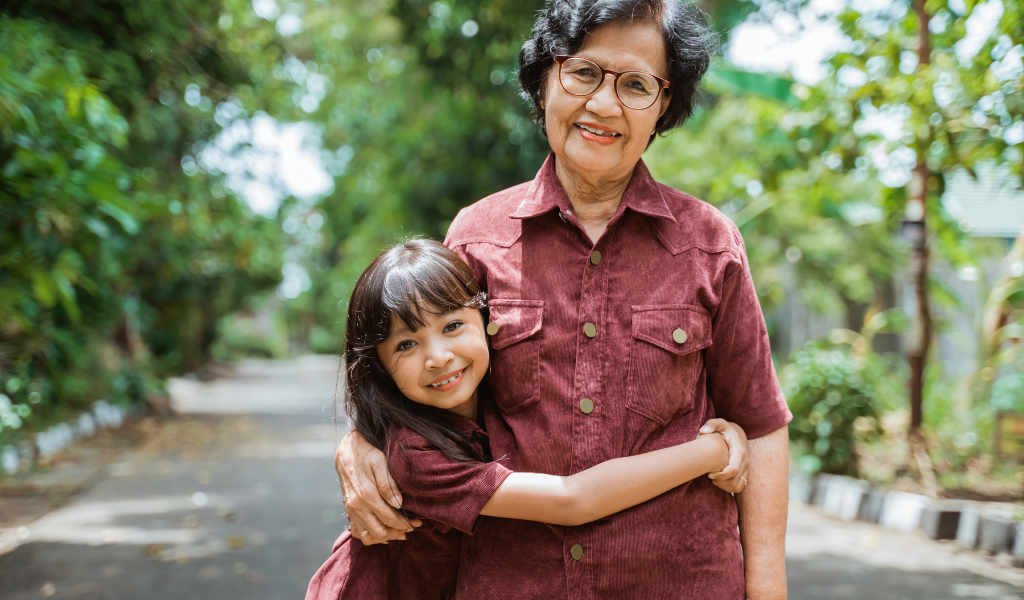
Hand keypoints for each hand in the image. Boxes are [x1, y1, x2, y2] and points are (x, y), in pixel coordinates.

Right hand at [335, 430, 420, 544]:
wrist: (346, 451)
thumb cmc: (366, 454)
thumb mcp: (380, 462)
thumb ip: (388, 484)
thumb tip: (398, 504)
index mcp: (367, 495)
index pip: (390, 519)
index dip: (406, 523)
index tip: (418, 522)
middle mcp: (357, 506)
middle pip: (380, 531)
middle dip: (398, 532)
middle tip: (411, 527)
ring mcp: (351, 510)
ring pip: (368, 536)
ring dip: (384, 537)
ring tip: (399, 532)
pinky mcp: (348, 510)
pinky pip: (357, 532)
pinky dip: (370, 536)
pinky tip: (382, 531)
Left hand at [699, 419, 748, 493]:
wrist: (737, 434)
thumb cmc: (725, 430)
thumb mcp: (719, 424)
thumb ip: (711, 424)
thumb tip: (703, 431)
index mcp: (740, 452)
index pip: (733, 470)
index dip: (720, 475)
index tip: (709, 474)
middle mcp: (746, 462)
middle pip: (734, 481)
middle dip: (720, 481)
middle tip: (709, 475)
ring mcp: (747, 469)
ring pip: (737, 486)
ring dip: (723, 486)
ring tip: (714, 478)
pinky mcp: (745, 473)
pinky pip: (739, 487)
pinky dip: (728, 487)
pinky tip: (719, 480)